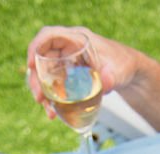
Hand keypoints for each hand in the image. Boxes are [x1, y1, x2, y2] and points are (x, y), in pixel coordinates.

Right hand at [26, 25, 140, 116]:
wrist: (128, 74)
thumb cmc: (123, 65)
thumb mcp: (119, 70)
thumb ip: (112, 76)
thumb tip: (105, 83)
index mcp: (77, 39)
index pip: (50, 35)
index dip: (36, 47)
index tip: (31, 64)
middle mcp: (68, 48)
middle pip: (42, 58)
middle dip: (37, 78)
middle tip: (39, 98)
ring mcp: (66, 63)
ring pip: (45, 74)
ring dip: (42, 92)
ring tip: (48, 111)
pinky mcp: (67, 76)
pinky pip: (54, 86)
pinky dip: (52, 99)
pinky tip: (54, 113)